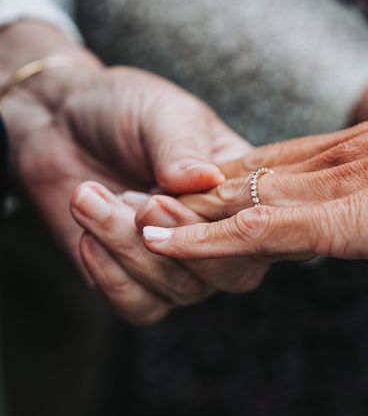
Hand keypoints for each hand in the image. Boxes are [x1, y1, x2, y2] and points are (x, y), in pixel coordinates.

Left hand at [3, 21, 250, 323]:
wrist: (60, 120)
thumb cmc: (125, 108)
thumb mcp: (162, 114)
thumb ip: (182, 149)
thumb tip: (206, 179)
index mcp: (242, 192)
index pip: (258, 230)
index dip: (215, 224)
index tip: (162, 194)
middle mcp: (218, 234)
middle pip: (229, 275)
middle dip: (177, 243)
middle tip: (137, 202)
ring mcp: (181, 262)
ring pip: (179, 291)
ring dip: (129, 250)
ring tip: (90, 197)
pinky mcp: (137, 282)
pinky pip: (140, 307)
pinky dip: (111, 277)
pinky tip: (87, 235)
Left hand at [141, 77, 367, 277]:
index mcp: (350, 156)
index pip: (273, 168)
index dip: (228, 182)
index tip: (192, 195)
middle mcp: (328, 166)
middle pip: (241, 180)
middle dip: (189, 197)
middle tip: (134, 201)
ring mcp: (328, 190)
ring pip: (236, 202)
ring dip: (180, 216)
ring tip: (123, 219)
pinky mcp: (335, 219)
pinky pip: (256, 230)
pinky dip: (207, 240)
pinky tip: (161, 244)